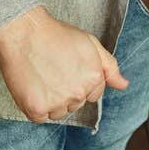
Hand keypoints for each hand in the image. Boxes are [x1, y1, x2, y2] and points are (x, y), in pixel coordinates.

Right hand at [0, 6, 129, 122]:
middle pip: (75, 104)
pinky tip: (33, 86)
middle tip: (54, 69)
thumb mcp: (90, 44)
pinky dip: (35, 106)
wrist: (25, 32)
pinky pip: (39, 117)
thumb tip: (124, 85)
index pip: (92, 95)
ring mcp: (57, 103)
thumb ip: (110, 67)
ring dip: (51, 101)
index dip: (79, 81)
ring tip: (43, 76)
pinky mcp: (36, 109)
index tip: (68, 69)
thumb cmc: (57, 35)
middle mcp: (78, 94)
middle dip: (66, 91)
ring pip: (58, 112)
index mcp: (94, 79)